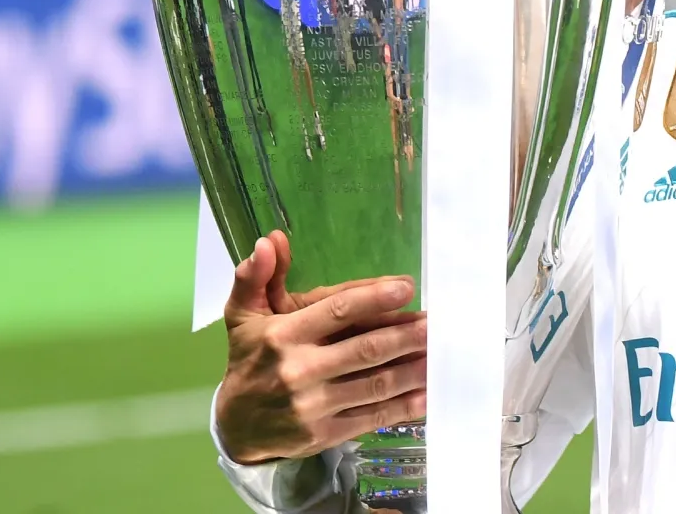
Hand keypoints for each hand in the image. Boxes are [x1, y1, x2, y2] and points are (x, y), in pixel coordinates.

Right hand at [215, 231, 427, 464]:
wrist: (235, 427)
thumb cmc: (248, 361)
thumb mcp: (243, 316)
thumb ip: (256, 277)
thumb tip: (269, 241)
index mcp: (283, 335)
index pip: (337, 312)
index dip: (374, 298)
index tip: (407, 287)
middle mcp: (299, 370)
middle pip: (365, 349)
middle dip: (407, 335)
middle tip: (437, 323)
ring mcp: (314, 406)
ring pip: (375, 384)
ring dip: (413, 369)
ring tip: (440, 353)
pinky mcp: (325, 434)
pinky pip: (372, 417)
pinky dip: (404, 406)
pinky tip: (428, 393)